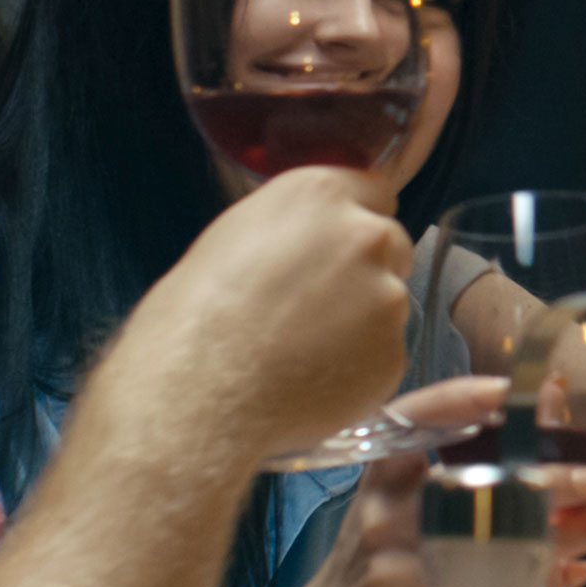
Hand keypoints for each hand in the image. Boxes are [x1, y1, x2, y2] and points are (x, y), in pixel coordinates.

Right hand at [96, 167, 413, 464]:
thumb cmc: (191, 320)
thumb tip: (306, 240)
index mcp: (319, 194)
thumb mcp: (232, 239)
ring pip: (389, 302)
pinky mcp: (394, 351)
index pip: (371, 190)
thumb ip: (290, 228)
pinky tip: (312, 379)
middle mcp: (364, 235)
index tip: (333, 249)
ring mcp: (387, 294)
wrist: (195, 396)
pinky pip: (385, 353)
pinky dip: (361, 366)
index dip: (349, 224)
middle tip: (312, 307)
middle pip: (389, 244)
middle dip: (363, 270)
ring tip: (301, 351)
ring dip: (362, 322)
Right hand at [279, 384, 585, 586]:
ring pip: (493, 534)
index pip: (419, 416)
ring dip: (560, 531)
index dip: (471, 397)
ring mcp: (393, 555)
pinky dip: (540, 578)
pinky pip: (488, 586)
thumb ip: (469, 479)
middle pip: (475, 478)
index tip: (529, 391)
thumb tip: (557, 434)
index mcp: (383, 474)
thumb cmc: (376, 574)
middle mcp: (384, 506)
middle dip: (547, 476)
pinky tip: (576, 573)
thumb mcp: (407, 518)